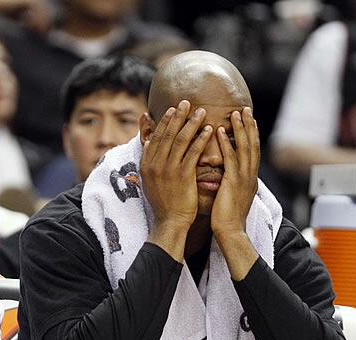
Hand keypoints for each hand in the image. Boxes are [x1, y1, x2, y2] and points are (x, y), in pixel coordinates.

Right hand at [140, 100, 211, 260]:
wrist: (169, 222)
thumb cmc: (163, 203)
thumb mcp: (149, 181)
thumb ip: (149, 161)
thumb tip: (147, 144)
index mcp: (146, 165)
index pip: (155, 137)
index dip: (164, 122)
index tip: (172, 109)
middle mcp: (155, 165)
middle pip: (167, 134)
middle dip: (177, 116)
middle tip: (186, 102)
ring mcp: (168, 170)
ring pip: (180, 140)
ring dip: (191, 123)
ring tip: (201, 111)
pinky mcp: (182, 176)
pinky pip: (193, 152)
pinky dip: (201, 139)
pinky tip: (209, 129)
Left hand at [210, 107, 259, 236]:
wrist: (230, 233)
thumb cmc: (227, 218)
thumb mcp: (231, 196)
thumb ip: (231, 183)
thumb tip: (225, 176)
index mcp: (250, 179)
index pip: (252, 151)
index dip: (251, 134)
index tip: (248, 119)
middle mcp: (251, 176)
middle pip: (252, 145)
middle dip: (249, 126)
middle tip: (245, 109)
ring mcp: (244, 178)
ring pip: (244, 148)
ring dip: (240, 129)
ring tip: (235, 113)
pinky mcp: (234, 183)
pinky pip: (230, 159)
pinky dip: (226, 144)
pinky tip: (218, 131)